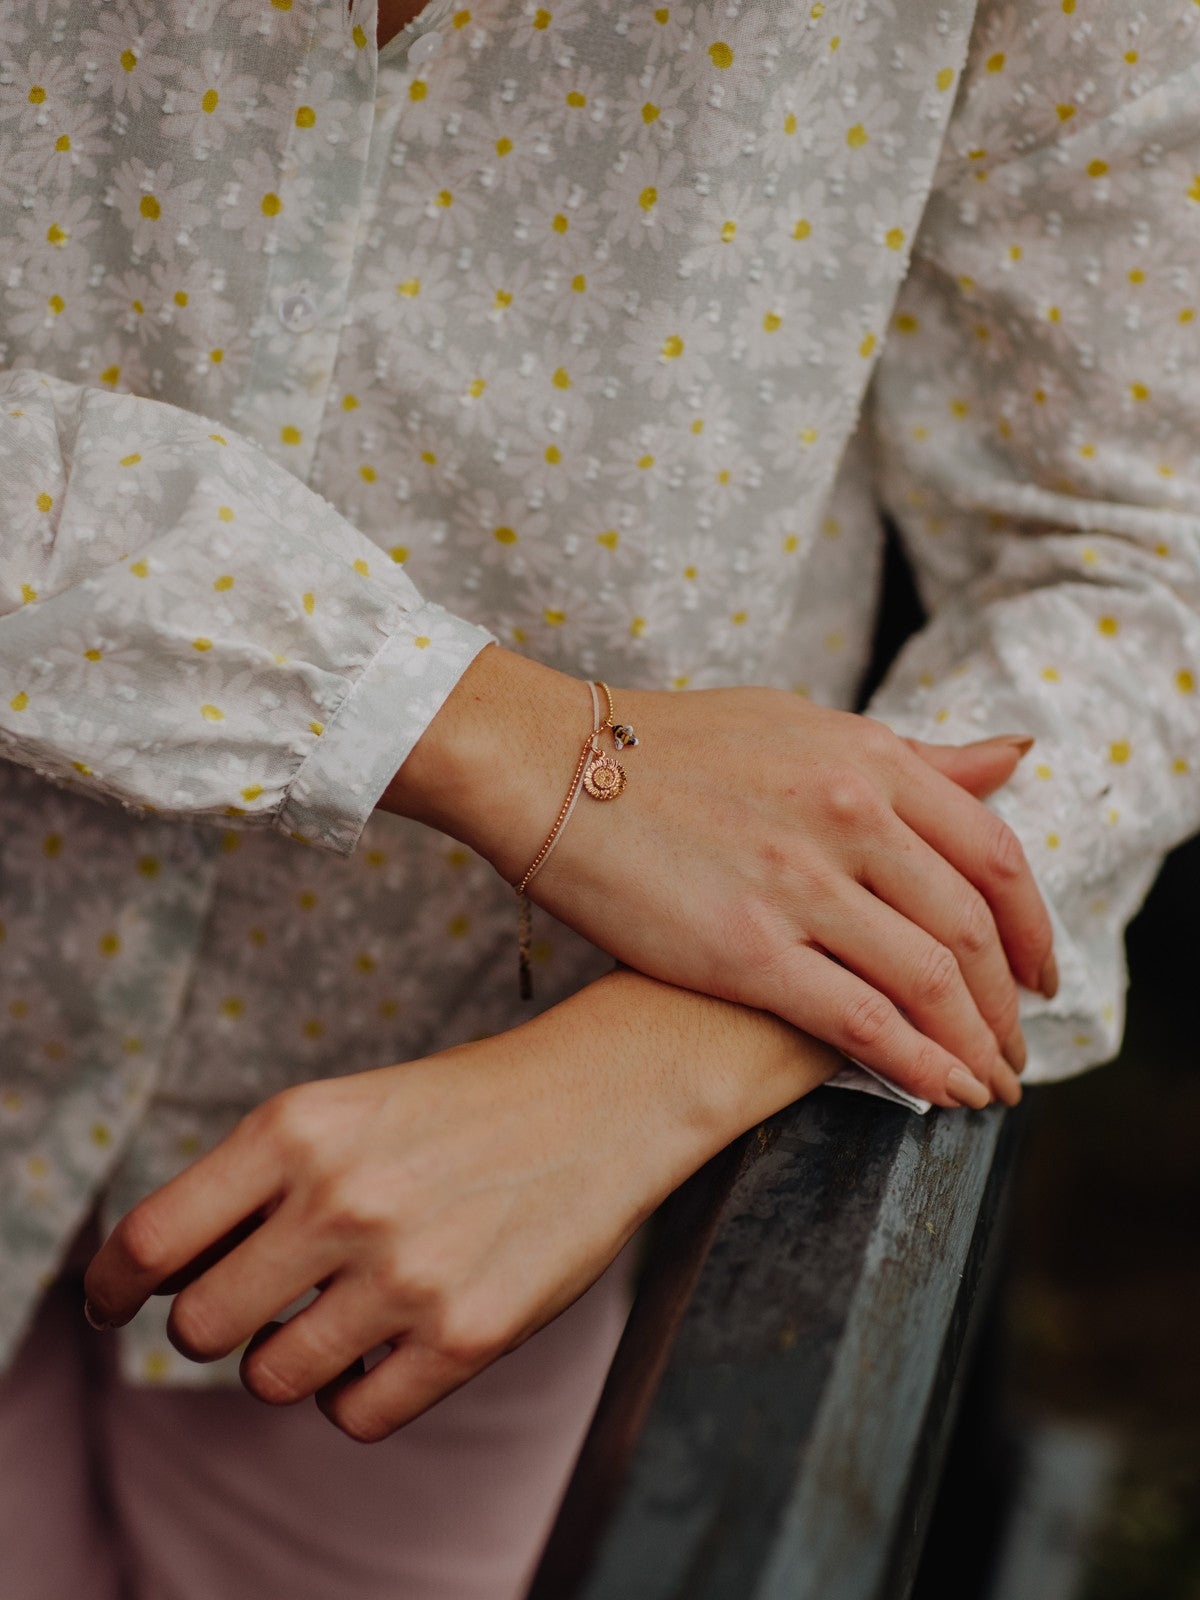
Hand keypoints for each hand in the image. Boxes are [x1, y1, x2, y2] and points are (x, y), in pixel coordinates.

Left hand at [83, 973, 838, 1439]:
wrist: (604, 1097)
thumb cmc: (462, 1104)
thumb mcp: (344, 1109)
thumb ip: (255, 1184)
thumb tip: (166, 1284)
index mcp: (297, 1128)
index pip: (151, 1242)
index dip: (112, 1288)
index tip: (114, 1305)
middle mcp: (341, 1199)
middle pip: (199, 1327)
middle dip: (218, 1323)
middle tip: (261, 1301)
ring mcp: (405, 1274)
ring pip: (271, 1379)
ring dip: (289, 1359)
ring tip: (340, 1315)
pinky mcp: (466, 1335)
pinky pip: (352, 1415)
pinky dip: (355, 1392)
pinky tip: (389, 1344)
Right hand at [386, 648, 1052, 1108]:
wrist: (549, 765)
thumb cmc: (670, 745)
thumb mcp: (804, 726)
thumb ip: (911, 757)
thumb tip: (1012, 760)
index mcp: (870, 758)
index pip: (993, 856)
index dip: (1032, 928)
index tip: (1038, 975)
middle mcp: (851, 815)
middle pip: (971, 929)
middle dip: (1007, 1004)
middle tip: (1015, 1047)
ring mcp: (799, 883)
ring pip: (930, 982)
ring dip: (974, 1045)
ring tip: (986, 1083)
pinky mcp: (745, 949)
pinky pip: (862, 1024)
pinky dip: (918, 1067)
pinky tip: (942, 1093)